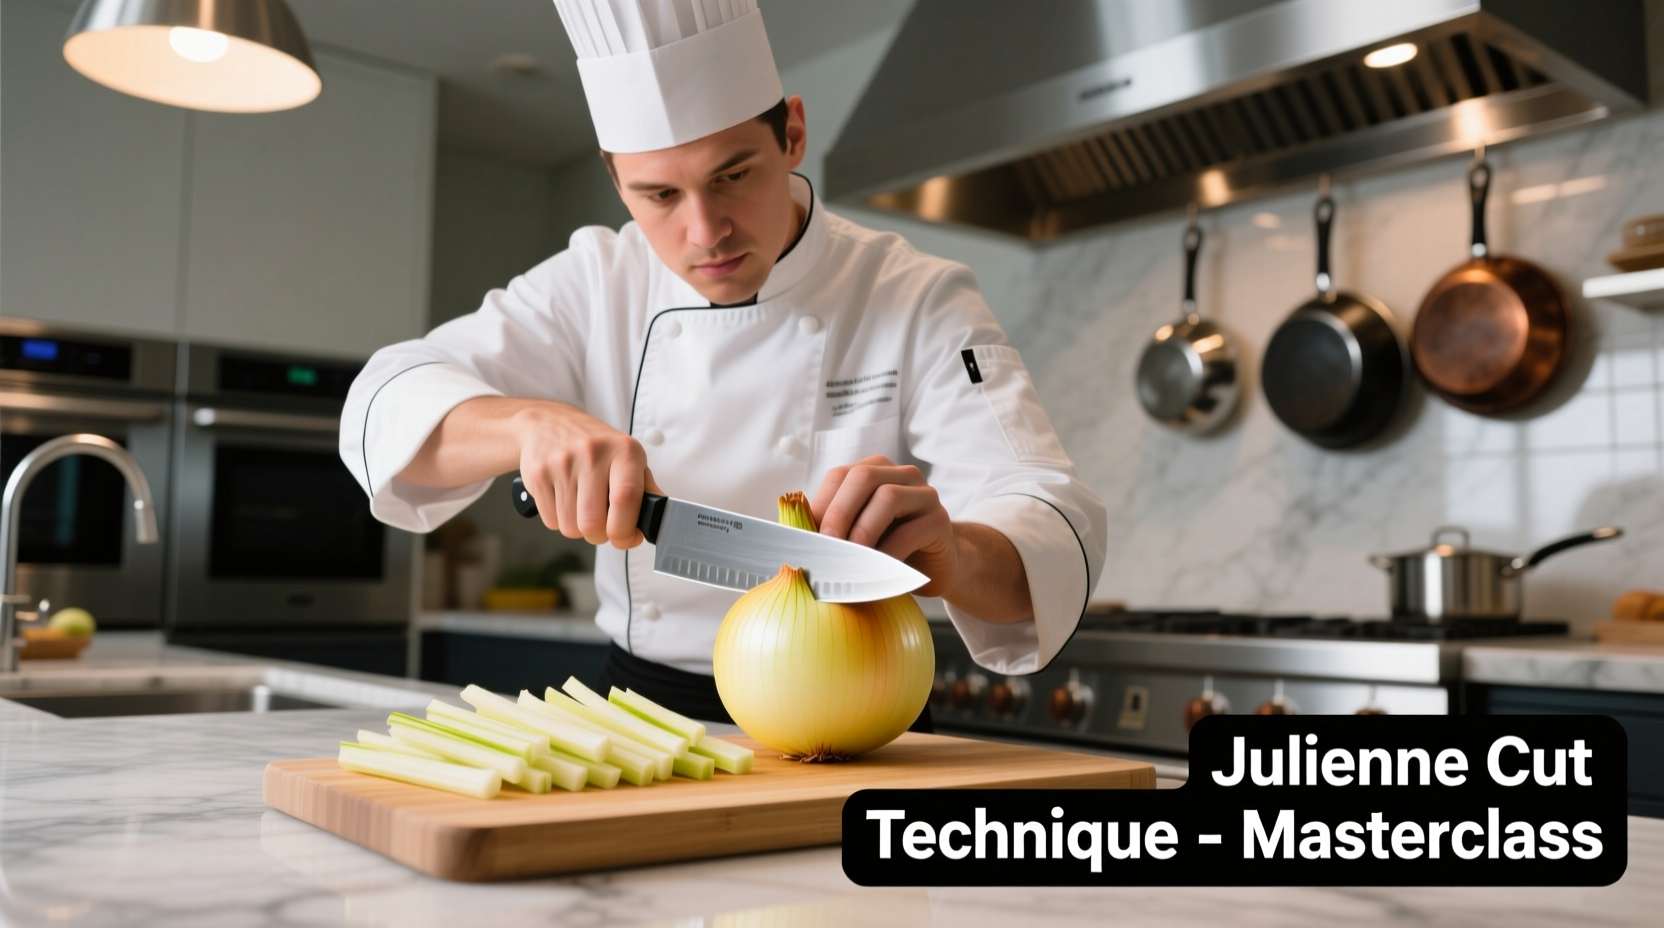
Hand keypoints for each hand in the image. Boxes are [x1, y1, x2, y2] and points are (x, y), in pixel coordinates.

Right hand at [513, 404, 662, 548]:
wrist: (549, 423)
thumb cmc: (596, 446)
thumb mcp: (628, 457)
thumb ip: (646, 489)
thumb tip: (656, 521)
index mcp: (624, 450)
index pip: (625, 499)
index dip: (626, 531)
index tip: (627, 537)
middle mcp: (592, 454)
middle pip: (593, 524)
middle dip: (600, 535)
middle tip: (603, 524)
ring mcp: (562, 464)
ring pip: (571, 528)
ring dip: (580, 528)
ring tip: (584, 506)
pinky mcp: (538, 475)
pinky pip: (551, 522)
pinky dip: (560, 520)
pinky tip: (566, 500)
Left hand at [810, 455, 1032, 622]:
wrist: (935, 567)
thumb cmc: (888, 549)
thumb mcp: (857, 535)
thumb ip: (833, 528)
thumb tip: (796, 536)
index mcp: (874, 471)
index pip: (840, 475)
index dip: (821, 504)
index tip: (807, 536)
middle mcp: (901, 474)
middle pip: (864, 478)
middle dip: (839, 512)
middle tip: (826, 546)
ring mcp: (924, 494)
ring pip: (888, 498)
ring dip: (862, 532)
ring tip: (850, 560)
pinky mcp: (939, 520)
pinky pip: (909, 531)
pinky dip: (887, 553)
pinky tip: (875, 570)